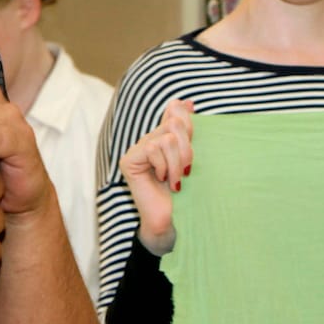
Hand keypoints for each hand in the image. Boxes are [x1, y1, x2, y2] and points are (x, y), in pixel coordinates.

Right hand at [119, 99, 193, 256]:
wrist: (172, 221)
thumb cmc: (185, 193)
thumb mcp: (191, 159)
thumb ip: (187, 132)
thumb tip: (188, 102)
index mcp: (165, 136)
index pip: (175, 110)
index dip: (188, 121)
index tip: (194, 140)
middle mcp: (149, 139)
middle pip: (174, 123)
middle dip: (187, 149)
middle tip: (187, 171)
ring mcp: (137, 149)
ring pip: (165, 138)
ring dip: (177, 163)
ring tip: (177, 181)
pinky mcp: (129, 160)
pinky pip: (152, 149)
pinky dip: (164, 166)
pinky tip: (163, 180)